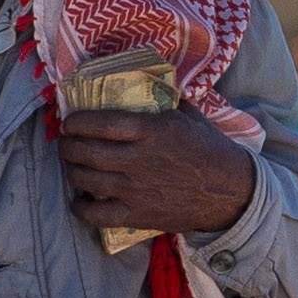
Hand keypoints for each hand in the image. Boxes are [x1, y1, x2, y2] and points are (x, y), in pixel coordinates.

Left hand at [57, 106, 260, 240]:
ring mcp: (135, 190)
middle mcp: (138, 160)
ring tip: (74, 165)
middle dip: (67, 146)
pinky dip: (81, 208)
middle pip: (84, 152)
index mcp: (150, 131)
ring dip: (72, 171)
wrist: (231, 192)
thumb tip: (140, 82)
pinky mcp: (137, 215)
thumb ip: (161, 101)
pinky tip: (82, 200)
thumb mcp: (189, 116)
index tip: (70, 121)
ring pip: (84, 180)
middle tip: (67, 143)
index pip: (99, 123)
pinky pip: (95, 215)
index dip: (76, 122)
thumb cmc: (209, 150)